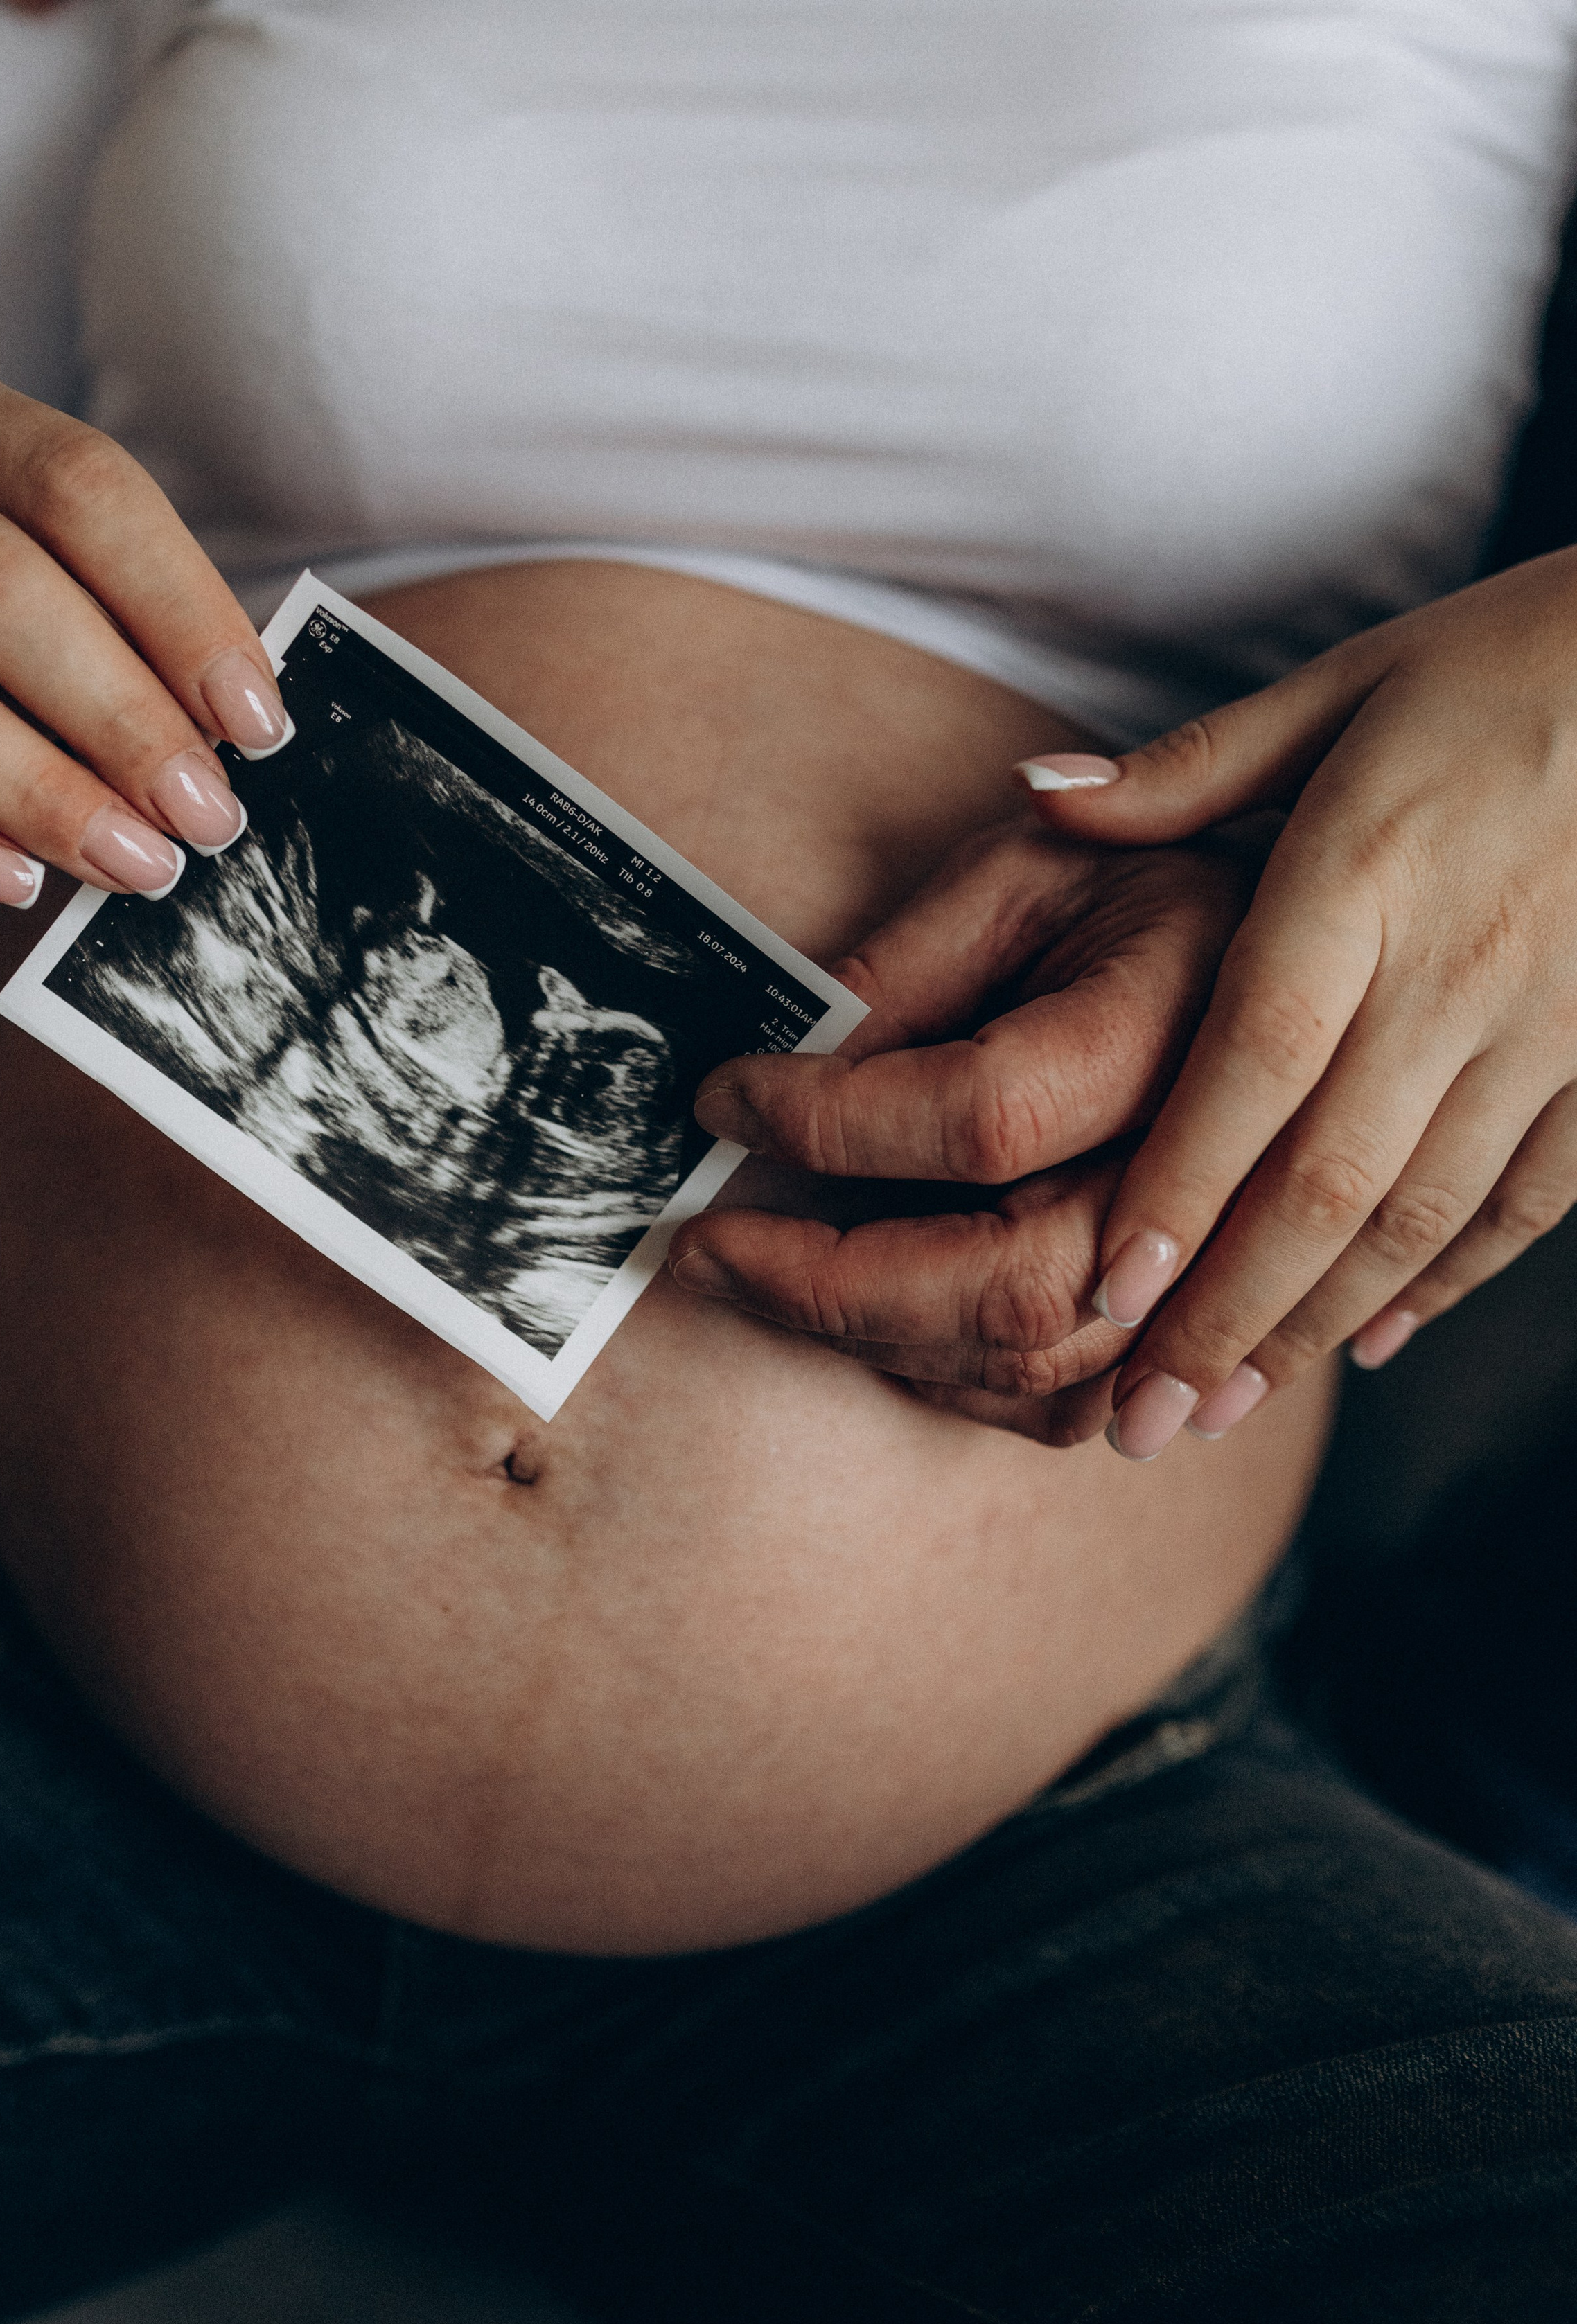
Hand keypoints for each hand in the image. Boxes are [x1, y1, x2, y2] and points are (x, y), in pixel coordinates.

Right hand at [0, 365, 291, 905]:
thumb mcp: (41, 569)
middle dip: (115, 712)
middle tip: (203, 814)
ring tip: (132, 862)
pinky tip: (10, 879)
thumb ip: (125, 624)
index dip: (180, 608)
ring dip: (28, 786)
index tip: (256, 723)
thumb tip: (241, 735)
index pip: (79, 485)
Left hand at [669, 818, 1250, 1435]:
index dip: (831, 1120)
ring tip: (762, 1278)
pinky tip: (870, 1321)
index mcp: (1177, 1032)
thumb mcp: (1029, 865)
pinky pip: (1064, 1408)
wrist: (1295, 958)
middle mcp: (1212, 1173)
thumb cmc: (1145, 892)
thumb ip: (913, 958)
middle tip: (702, 1247)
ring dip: (869, 1338)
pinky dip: (948, 1377)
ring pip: (1029, 1363)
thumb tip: (795, 1054)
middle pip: (1004, 1284)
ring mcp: (1214, 1267)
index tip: (724, 1099)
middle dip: (822, 1282)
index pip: (982, 1117)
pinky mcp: (1197, 1327)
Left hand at [1009, 548, 1576, 1457]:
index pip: (1255, 1061)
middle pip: (1325, 1180)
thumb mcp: (1348, 683)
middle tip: (1136, 1423)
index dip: (1183, 1188)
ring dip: (1310, 1326)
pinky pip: (1525, 1202)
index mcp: (1365, 875)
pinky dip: (1445, 1282)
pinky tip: (1368, 1343)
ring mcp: (1548, 1028)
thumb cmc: (1515, 663)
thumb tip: (1035, 795)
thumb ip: (1189, 768)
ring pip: (1416, 1215)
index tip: (1109, 1295)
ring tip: (1219, 1411)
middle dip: (1223, 1317)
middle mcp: (1454, 972)